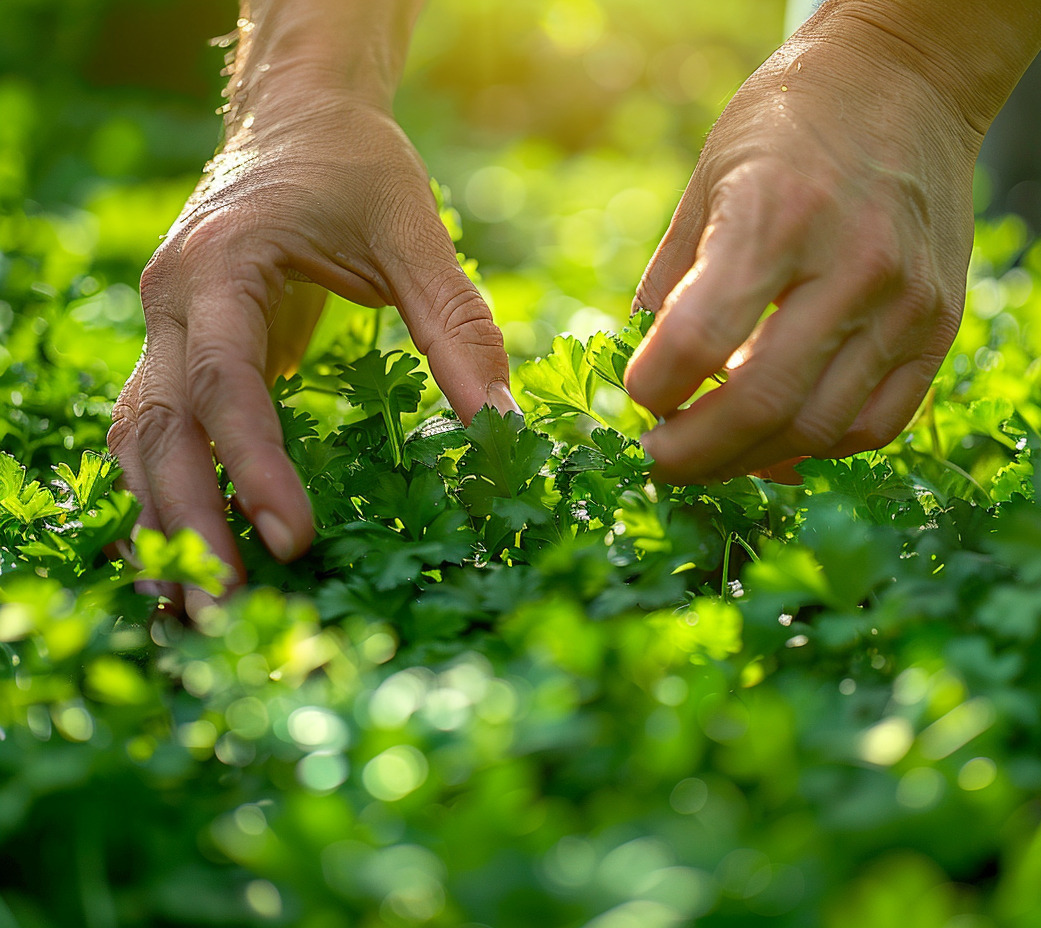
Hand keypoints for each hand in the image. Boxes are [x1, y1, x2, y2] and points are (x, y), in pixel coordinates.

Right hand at [108, 97, 513, 614]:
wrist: (295, 118)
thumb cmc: (354, 165)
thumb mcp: (413, 230)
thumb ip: (455, 325)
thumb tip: (503, 429)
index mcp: (220, 266)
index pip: (223, 380)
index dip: (252, 463)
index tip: (293, 539)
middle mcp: (173, 304)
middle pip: (159, 430)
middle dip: (188, 524)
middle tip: (230, 613)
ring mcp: (167, 332)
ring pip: (140, 444)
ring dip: (166, 528)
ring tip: (200, 614)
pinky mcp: (184, 356)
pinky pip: (161, 438)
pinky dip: (172, 501)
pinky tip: (194, 559)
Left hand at [623, 15, 983, 483]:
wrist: (910, 81)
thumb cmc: (791, 124)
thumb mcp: (709, 178)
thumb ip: (673, 280)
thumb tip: (646, 375)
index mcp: (774, 213)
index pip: (697, 338)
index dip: (653, 388)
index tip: (638, 396)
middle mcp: (851, 263)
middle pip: (762, 403)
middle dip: (693, 454)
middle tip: (659, 461)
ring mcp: (906, 301)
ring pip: (821, 430)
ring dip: (752, 460)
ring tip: (714, 454)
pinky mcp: (940, 325)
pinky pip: (878, 423)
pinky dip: (820, 447)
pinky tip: (781, 439)